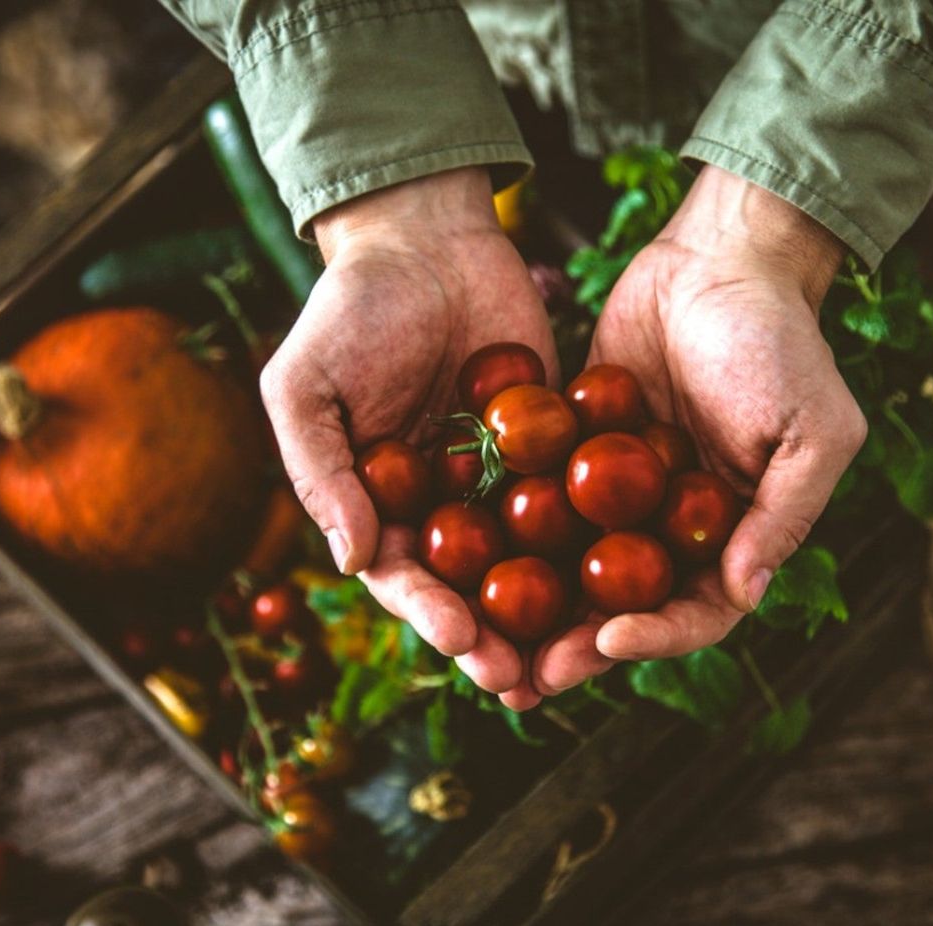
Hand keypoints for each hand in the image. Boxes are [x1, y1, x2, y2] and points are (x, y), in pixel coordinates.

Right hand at [259, 168, 557, 694]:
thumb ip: (321, 471)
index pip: (403, 575)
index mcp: (379, 503)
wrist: (426, 239)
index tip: (461, 640)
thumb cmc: (349, 311)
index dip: (430, 612)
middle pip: (470, 585)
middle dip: (496, 636)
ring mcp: (500, 478)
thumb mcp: (305, 386)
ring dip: (550, 612)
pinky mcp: (552, 444)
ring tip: (580, 655)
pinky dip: (596, 536)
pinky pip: (574, 496)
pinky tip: (628, 573)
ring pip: (528, 559)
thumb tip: (352, 560)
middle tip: (527, 678)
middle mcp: (442, 504)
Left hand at [533, 165, 865, 695]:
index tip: (609, 640)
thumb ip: (784, 514)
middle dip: (578, 644)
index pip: (698, 610)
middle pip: (625, 606)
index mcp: (733, 534)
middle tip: (528, 677)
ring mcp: (620, 492)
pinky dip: (507, 531)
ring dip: (535, 608)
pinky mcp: (575, 450)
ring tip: (485, 639)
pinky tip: (464, 555)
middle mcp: (673, 526)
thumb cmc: (781, 341)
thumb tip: (746, 594)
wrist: (720, 258)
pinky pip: (541, 499)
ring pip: (574, 566)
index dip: (657, 635)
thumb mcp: (812, 429)